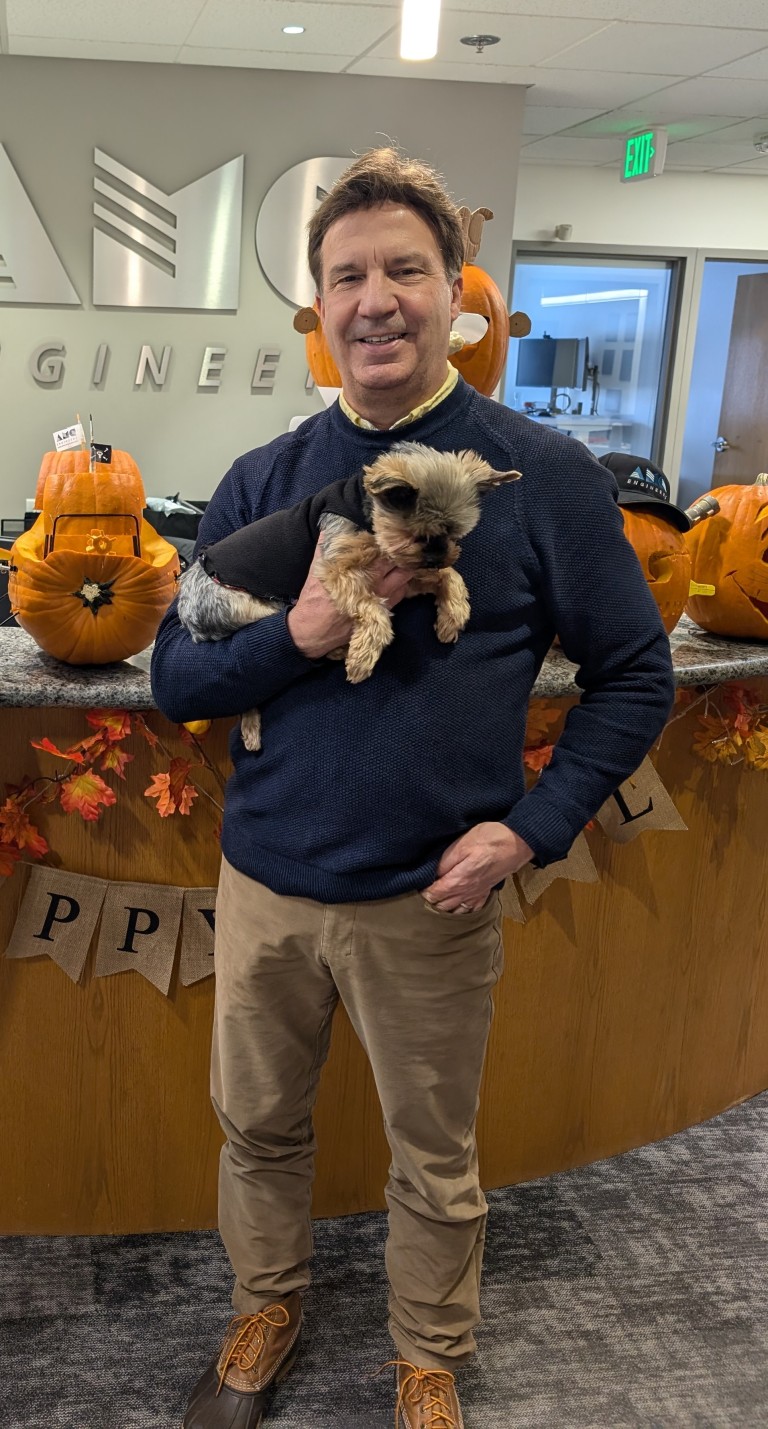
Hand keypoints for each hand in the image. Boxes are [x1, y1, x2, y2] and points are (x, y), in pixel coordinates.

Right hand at [287, 537, 412, 659]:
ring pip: (405, 578)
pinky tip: (398, 579)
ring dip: (405, 568)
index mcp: (362, 570)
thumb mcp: (317, 569)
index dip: (389, 541)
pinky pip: (402, 594)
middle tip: (403, 546)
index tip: (390, 533)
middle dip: (402, 554)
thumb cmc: (315, 599)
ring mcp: (383, 599)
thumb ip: (325, 547)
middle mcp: (377, 584)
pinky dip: (403, 584)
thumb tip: (328, 528)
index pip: (385, 550)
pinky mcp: (384, 612)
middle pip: (400, 563)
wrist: (314, 630)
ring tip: (403, 560)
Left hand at [422, 822, 533, 913]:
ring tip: (435, 901)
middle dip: (430, 903)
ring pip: (456, 911)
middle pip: (442, 906)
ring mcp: (477, 894)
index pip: (433, 895)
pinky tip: (456, 906)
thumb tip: (431, 875)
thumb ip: (444, 862)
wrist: (518, 842)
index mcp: (458, 881)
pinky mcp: (486, 892)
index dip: (422, 892)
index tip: (416, 885)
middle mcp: (467, 893)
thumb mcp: (462, 844)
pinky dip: (461, 911)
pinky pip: (471, 909)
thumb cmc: (489, 839)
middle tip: (422, 893)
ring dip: (444, 909)